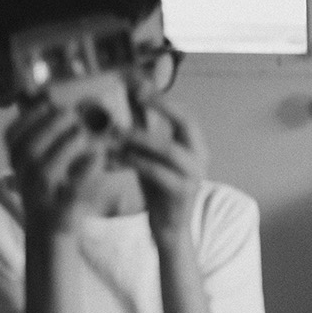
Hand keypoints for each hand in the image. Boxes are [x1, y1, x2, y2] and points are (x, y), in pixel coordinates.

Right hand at [5, 99, 104, 232]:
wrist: (50, 232)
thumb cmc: (49, 190)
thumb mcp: (39, 164)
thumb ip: (45, 139)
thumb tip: (65, 108)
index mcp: (16, 164)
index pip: (12, 137)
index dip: (28, 117)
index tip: (47, 104)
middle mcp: (24, 180)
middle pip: (29, 149)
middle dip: (50, 127)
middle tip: (72, 114)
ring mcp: (41, 197)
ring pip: (46, 169)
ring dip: (66, 146)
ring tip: (83, 133)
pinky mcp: (61, 211)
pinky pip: (73, 189)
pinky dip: (86, 170)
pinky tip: (97, 156)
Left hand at [119, 91, 207, 238]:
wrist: (168, 228)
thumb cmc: (158, 188)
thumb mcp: (149, 153)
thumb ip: (144, 124)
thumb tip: (132, 91)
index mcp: (195, 145)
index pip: (184, 114)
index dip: (162, 98)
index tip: (138, 84)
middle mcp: (200, 157)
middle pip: (185, 123)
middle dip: (160, 107)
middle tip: (133, 98)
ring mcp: (193, 176)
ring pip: (167, 148)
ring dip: (138, 137)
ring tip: (114, 134)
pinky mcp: (181, 192)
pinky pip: (155, 170)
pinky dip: (132, 161)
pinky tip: (112, 159)